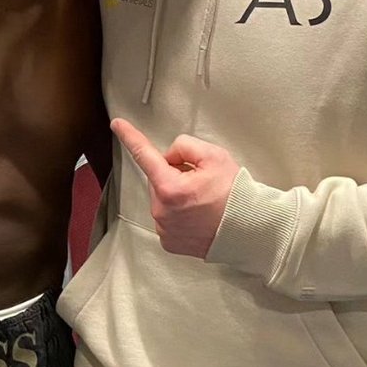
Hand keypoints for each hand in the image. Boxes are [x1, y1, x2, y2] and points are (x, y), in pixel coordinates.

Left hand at [112, 118, 239, 257]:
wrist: (249, 229)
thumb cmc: (235, 194)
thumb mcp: (214, 156)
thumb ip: (185, 146)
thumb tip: (170, 156)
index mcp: (170, 187)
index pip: (144, 154)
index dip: (130, 136)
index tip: (117, 125)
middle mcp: (161, 210)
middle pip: (159, 178)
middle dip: (174, 174)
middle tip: (201, 181)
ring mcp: (164, 228)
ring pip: (162, 199)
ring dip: (176, 195)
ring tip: (203, 201)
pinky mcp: (169, 241)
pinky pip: (167, 218)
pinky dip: (178, 213)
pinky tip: (198, 215)